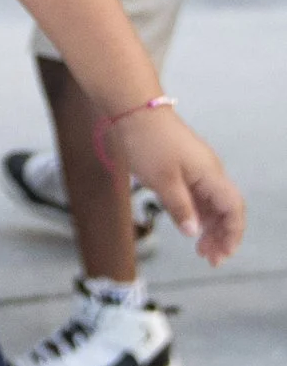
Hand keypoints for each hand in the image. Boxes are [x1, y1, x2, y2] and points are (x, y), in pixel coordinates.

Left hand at [108, 105, 244, 264]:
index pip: (233, 210)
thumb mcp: (162, 180)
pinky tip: (188, 224)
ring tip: (200, 248)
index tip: (221, 256)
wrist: (132, 108)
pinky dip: (196, 211)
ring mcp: (197, 167)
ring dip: (208, 226)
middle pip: (226, 209)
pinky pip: (198, 193)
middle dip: (221, 235)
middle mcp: (210, 171)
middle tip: (209, 258)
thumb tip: (194, 232)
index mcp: (211, 175)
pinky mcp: (183, 164)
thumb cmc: (147, 140)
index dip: (231, 235)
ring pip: (211, 202)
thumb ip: (180, 208)